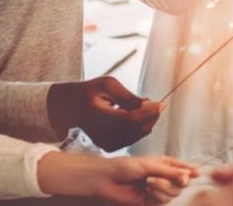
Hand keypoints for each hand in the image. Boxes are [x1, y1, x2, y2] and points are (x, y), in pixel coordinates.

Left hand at [38, 152, 198, 204]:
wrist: (108, 180)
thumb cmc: (126, 167)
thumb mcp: (151, 165)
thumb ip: (170, 173)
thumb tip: (188, 178)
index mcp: (164, 164)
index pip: (182, 168)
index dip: (190, 170)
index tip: (197, 173)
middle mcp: (163, 177)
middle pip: (181, 184)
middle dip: (173, 182)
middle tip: (163, 179)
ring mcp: (157, 190)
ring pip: (173, 194)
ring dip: (162, 189)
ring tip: (148, 183)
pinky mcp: (151, 202)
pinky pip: (163, 202)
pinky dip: (156, 197)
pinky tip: (146, 191)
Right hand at [47, 76, 162, 151]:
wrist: (70, 107)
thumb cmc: (90, 92)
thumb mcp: (108, 85)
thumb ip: (129, 97)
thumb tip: (149, 104)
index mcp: (99, 116)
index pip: (130, 119)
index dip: (149, 112)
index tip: (161, 103)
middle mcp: (102, 134)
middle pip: (137, 130)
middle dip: (151, 116)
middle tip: (153, 102)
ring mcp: (105, 143)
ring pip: (138, 135)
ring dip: (146, 121)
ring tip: (138, 106)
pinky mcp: (109, 146)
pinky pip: (132, 138)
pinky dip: (138, 127)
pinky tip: (130, 115)